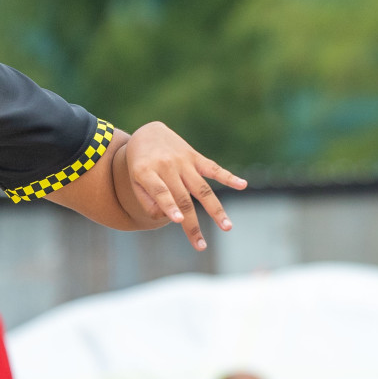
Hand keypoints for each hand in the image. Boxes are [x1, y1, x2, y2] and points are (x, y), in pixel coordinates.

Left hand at [122, 122, 246, 250]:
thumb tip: (166, 218)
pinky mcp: (195, 157)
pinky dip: (229, 177)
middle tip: (201, 246)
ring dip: (216, 209)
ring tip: (227, 227)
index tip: (177, 221)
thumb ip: (147, 200)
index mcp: (146, 171)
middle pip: (183, 199)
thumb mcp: (134, 180)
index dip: (169, 205)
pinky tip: (243, 185)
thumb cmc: (140, 163)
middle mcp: (166, 166)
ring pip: (202, 189)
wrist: (148, 132)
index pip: (160, 191)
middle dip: (192, 224)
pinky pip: (213, 168)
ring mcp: (182, 161)